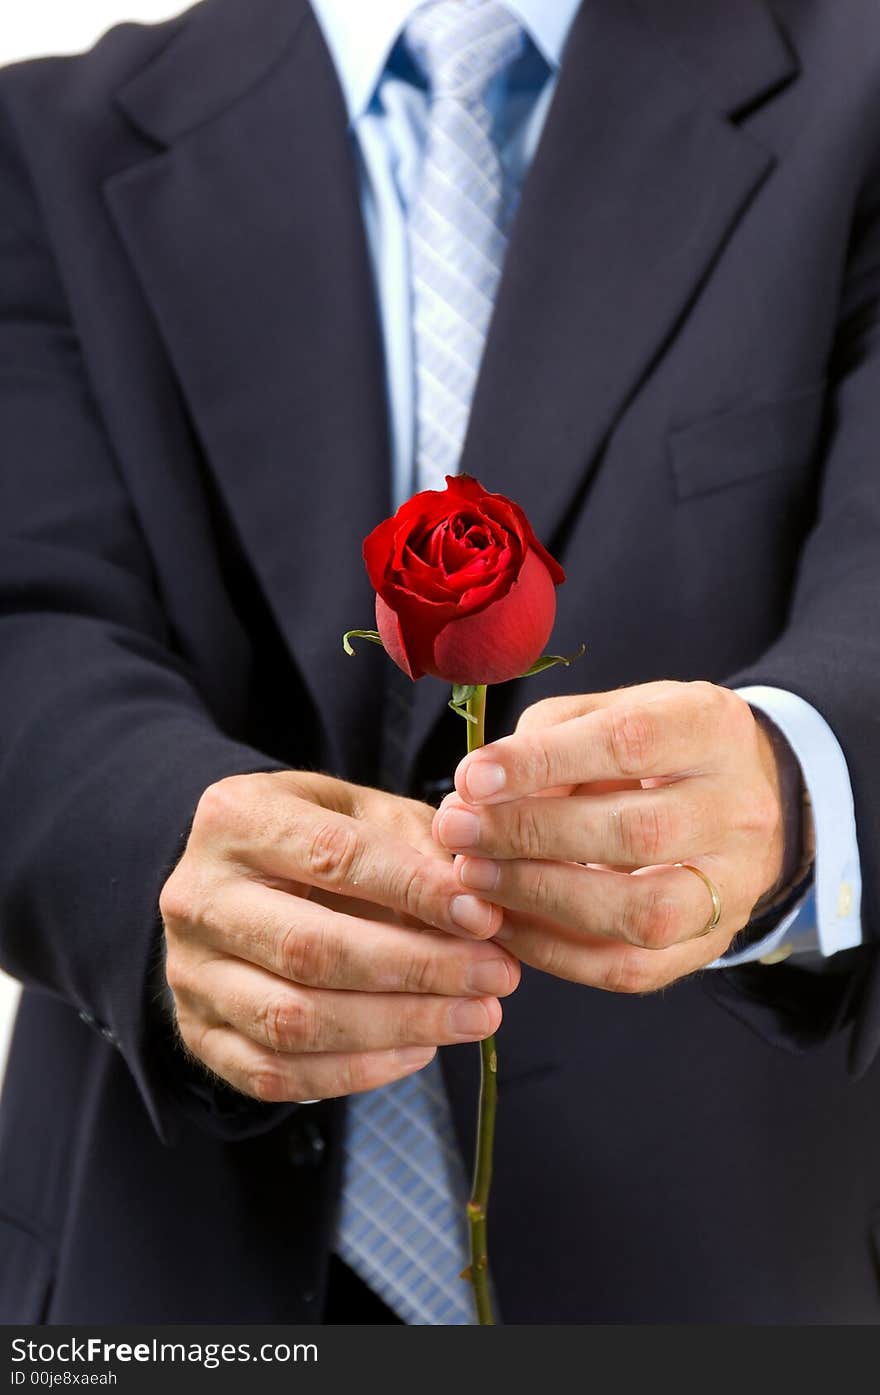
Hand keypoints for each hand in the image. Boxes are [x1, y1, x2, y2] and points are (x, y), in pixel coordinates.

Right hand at [161, 771, 515, 1102]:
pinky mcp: (197, 1034)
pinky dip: (358, 1071)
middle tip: (497, 976)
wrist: (234, 881)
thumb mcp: (362, 811)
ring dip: (399, 1026)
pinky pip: (276, 1073)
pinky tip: (421, 1049)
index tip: (485, 915)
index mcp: (234, 820)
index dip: (415, 891)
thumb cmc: (317, 839)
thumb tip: (479, 904)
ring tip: (478, 1016)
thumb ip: (417, 843)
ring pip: (293, 1021)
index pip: (333, 857)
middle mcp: (196, 897)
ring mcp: (189, 973)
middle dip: (418, 969)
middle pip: (311, 949)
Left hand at [432, 681, 788, 993]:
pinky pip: (628, 968)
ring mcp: (734, 886)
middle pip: (637, 834)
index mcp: (712, 728)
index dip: (543, 763)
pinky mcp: (709, 944)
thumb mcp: (608, 712)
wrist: (734, 798)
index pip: (629, 743)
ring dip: (539, 899)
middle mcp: (739, 810)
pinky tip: (502, 923)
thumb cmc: (650, 746)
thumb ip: (547, 739)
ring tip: (471, 877)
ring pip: (639, 912)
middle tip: (457, 832)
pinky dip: (553, 952)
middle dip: (530, 835)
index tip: (472, 779)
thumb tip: (478, 792)